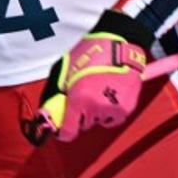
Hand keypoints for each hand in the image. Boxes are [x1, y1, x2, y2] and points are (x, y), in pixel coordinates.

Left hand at [27, 10, 153, 143]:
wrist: (118, 45)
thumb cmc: (92, 53)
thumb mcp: (67, 71)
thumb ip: (59, 92)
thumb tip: (50, 109)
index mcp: (79, 99)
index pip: (68, 132)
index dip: (64, 132)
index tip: (62, 130)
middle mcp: (95, 108)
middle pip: (84, 125)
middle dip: (82, 114)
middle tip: (84, 96)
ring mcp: (112, 109)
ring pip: (99, 120)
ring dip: (97, 112)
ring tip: (100, 92)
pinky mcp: (127, 108)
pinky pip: (114, 118)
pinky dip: (111, 111)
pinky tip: (110, 95)